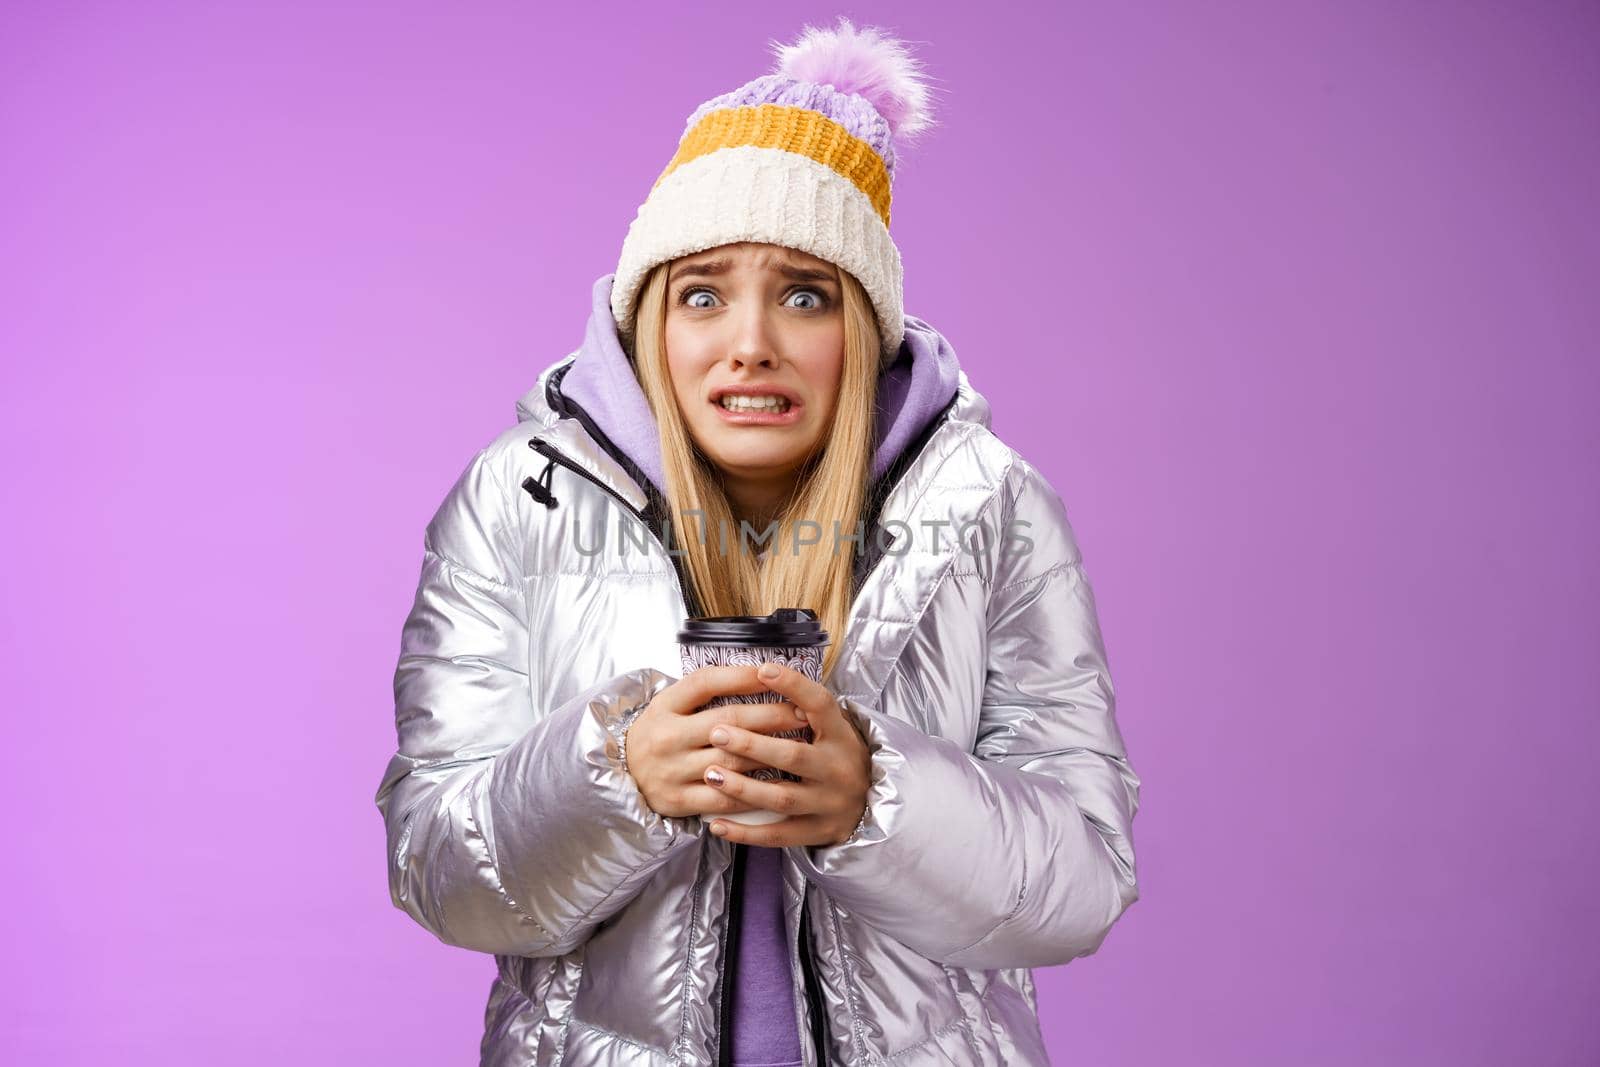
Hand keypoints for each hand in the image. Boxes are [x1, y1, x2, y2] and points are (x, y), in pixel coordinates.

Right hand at [624, 665, 813, 820]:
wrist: (620, 774)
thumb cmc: (659, 733)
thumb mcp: (670, 704)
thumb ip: (706, 691)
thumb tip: (759, 674)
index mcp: (665, 705)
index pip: (707, 682)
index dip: (744, 677)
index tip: (776, 674)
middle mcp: (667, 737)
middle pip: (728, 722)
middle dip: (772, 715)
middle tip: (804, 713)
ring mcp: (672, 771)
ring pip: (731, 761)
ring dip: (769, 753)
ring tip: (798, 746)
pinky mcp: (678, 801)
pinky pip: (724, 798)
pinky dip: (752, 791)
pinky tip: (777, 783)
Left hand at [703, 662, 871, 847]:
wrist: (876, 804)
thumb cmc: (839, 756)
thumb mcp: (834, 727)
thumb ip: (805, 707)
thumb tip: (762, 671)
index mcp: (841, 736)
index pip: (820, 704)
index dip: (794, 685)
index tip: (763, 670)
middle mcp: (837, 770)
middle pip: (793, 756)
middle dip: (752, 744)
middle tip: (717, 732)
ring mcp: (827, 804)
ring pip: (781, 798)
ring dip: (742, 787)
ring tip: (710, 774)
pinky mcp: (816, 833)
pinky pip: (777, 835)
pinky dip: (745, 832)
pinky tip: (716, 824)